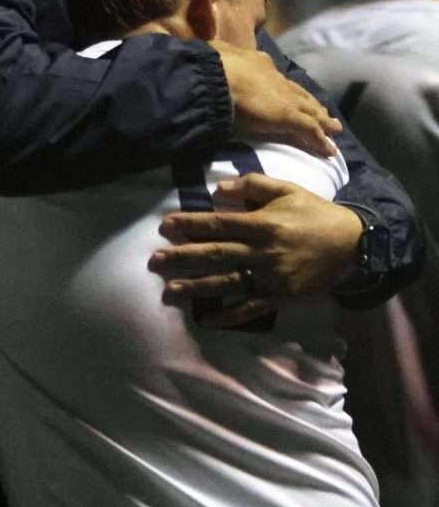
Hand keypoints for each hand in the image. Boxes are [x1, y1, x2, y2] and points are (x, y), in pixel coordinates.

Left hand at [148, 173, 362, 326]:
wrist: (353, 245)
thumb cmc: (316, 214)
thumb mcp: (288, 190)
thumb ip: (253, 186)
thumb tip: (218, 188)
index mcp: (263, 224)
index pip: (219, 224)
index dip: (191, 225)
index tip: (166, 226)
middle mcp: (262, 252)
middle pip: (216, 254)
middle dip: (183, 257)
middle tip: (155, 260)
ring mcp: (270, 277)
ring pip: (227, 283)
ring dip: (196, 287)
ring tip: (170, 290)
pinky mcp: (279, 297)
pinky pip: (249, 308)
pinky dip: (227, 316)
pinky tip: (206, 320)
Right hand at [212, 41, 341, 157]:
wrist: (221, 76)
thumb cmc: (214, 68)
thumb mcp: (218, 59)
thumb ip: (219, 60)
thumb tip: (213, 53)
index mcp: (260, 66)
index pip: (280, 80)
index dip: (290, 89)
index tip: (295, 96)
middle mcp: (278, 80)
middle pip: (302, 95)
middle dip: (314, 104)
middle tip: (325, 114)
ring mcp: (286, 98)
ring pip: (312, 111)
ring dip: (324, 122)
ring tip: (335, 130)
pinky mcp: (289, 116)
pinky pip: (310, 130)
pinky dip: (320, 140)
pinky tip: (328, 150)